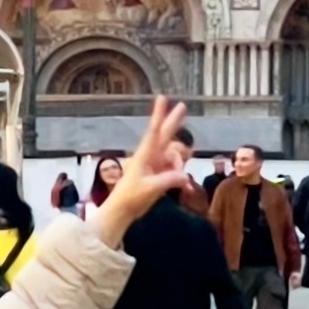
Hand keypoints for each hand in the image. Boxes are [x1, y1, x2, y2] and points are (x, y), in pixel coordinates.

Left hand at [91, 99, 190, 244]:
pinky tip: (185, 189)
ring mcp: (156, 165)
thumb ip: (169, 180)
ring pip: (175, 156)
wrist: (122, 211)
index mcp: (145, 154)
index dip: (159, 114)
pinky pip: (176, 170)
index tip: (162, 97)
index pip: (155, 130)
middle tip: (183, 106)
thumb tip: (186, 177)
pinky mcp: (159, 175)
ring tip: (180, 183)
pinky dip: (181, 177)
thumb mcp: (151, 189)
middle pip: (166, 135)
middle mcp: (152, 156)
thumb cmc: (131, 197)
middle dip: (174, 121)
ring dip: (180, 165)